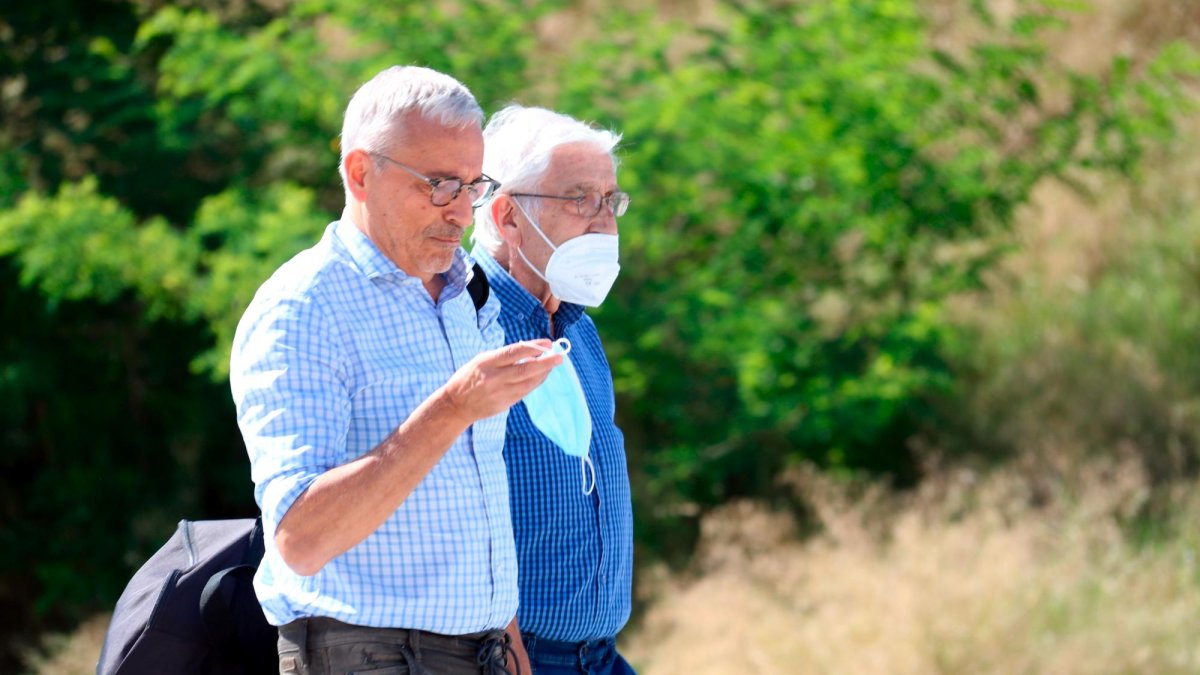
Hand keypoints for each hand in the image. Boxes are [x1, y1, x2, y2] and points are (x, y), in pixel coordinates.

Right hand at [441, 339, 561, 422]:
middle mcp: (494, 378)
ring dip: (543, 373)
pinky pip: (525, 392)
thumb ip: (503, 356)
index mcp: (487, 362)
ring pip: (529, 383)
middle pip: (526, 369)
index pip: (515, 352)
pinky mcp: (504, 404)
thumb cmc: (469, 377)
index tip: (547, 343)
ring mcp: (500, 393)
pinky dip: (535, 383)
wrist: (455, 405)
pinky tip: (542, 376)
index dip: (534, 347)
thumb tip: (530, 351)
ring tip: (553, 365)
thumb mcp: (481, 360)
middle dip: (546, 363)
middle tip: (560, 357)